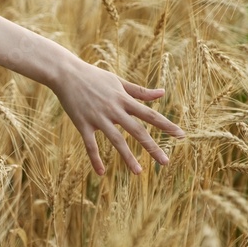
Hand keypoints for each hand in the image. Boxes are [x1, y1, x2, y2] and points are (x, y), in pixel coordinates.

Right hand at [50, 57, 184, 174]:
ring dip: (128, 157)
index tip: (181, 135)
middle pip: (137, 130)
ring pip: (116, 140)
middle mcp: (113, 109)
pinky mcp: (82, 124)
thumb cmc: (93, 76)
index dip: (166, 125)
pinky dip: (95, 159)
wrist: (66, 74)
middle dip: (152, 146)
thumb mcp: (117, 81)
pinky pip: (90, 145)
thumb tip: (162, 93)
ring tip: (139, 172)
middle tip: (166, 162)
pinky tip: (101, 173)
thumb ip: (139, 91)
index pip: (149, 114)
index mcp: (123, 99)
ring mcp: (98, 118)